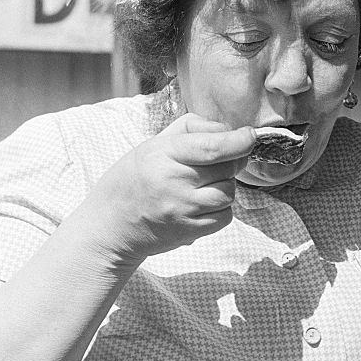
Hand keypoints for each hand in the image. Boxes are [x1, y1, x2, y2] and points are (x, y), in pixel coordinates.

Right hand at [83, 114, 255, 262]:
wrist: (110, 227)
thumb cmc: (131, 180)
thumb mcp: (151, 145)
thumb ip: (189, 129)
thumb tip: (226, 128)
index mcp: (163, 155)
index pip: (213, 147)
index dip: (238, 140)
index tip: (250, 135)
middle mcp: (174, 183)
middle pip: (227, 167)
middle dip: (231, 160)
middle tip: (218, 160)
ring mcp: (184, 210)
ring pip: (229, 192)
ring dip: (224, 185)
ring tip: (202, 184)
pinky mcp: (191, 232)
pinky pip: (225, 216)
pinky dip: (220, 208)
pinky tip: (200, 203)